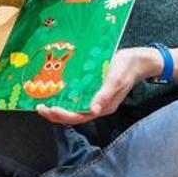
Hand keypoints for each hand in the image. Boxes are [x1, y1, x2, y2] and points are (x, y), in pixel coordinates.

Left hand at [35, 47, 159, 124]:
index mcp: (104, 106)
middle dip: (56, 114)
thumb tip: (94, 109)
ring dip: (58, 108)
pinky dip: (66, 98)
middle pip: (74, 115)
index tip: (51, 109)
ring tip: (42, 103)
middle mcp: (98, 105)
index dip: (64, 115)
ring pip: (74, 108)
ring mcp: (96, 99)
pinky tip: (56, 92)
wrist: (137, 60)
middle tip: (40, 107)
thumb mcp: (116, 79)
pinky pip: (77, 98)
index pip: (80, 116)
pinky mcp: (94, 91)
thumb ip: (105, 94)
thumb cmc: (127, 68)